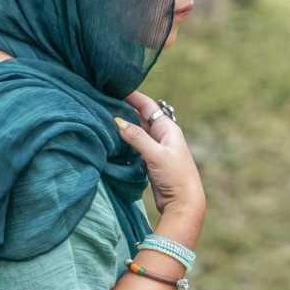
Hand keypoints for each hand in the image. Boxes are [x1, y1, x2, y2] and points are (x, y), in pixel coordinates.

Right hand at [116, 91, 205, 221]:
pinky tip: (114, 139)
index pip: (149, 106)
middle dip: (126, 109)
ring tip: (105, 117)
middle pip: (142, 117)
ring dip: (125, 125)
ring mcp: (157, 148)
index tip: (116, 87)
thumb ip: (137, 138)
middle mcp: (163, 136)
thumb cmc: (175, 176)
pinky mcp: (151, 161)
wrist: (184, 202)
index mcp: (168, 129)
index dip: (133, 96)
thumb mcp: (155, 155)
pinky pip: (136, 145)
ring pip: (138, 131)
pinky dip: (126, 140)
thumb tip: (118, 121)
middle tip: (106, 102)